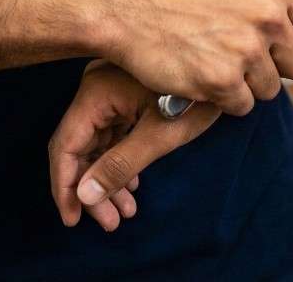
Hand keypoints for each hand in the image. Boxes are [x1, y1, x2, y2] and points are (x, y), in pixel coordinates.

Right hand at [49, 60, 219, 230]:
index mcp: (96, 92)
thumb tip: (84, 197)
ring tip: (126, 212)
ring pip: (97, 143)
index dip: (65, 186)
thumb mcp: (159, 135)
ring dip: (108, 177)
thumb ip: (119, 166)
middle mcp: (96, 88)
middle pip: (81, 147)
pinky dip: (119, 160)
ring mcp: (111, 90)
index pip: (65, 146)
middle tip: (111, 222)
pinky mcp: (126, 95)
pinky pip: (112, 134)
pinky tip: (133, 185)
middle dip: (93, 188)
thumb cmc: (196, 97)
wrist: (227, 70)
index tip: (74, 220)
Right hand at [100, 0, 292, 116]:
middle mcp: (267, 17)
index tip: (285, 38)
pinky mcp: (221, 81)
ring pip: (271, 88)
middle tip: (244, 49)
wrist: (132, 8)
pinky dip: (224, 97)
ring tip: (219, 57)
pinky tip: (205, 72)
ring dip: (248, 82)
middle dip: (277, 64)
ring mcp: (244, 51)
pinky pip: (242, 105)